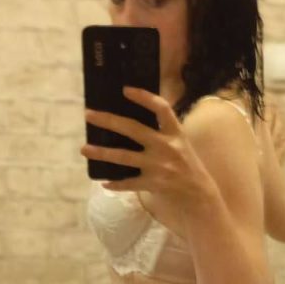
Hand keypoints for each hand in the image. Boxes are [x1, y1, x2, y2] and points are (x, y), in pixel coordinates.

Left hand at [81, 86, 212, 203]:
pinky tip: (104, 183)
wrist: (199, 194)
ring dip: (102, 152)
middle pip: (133, 129)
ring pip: (124, 156)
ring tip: (85, 149)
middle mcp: (166, 147)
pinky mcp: (153, 183)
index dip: (144, 97)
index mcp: (175, 133)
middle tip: (89, 115)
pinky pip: (129, 183)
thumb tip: (131, 122)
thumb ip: (162, 132)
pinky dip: (116, 184)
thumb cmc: (187, 165)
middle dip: (109, 120)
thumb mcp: (180, 143)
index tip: (125, 90)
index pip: (161, 108)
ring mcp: (158, 166)